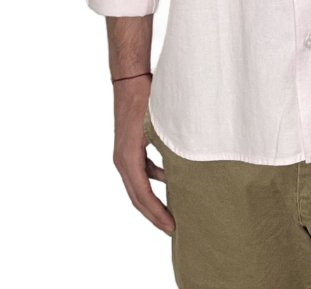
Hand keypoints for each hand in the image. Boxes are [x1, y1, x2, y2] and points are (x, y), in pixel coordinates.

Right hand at [111, 77, 174, 235]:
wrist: (129, 79)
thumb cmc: (145, 97)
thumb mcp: (160, 124)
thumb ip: (171, 147)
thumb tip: (188, 167)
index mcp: (128, 158)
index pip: (142, 194)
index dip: (157, 213)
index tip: (171, 226)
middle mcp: (122, 160)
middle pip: (137, 197)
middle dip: (154, 215)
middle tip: (173, 230)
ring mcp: (123, 155)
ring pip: (138, 187)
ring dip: (153, 200)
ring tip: (172, 211)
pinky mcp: (128, 148)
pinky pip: (140, 173)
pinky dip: (154, 180)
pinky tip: (171, 180)